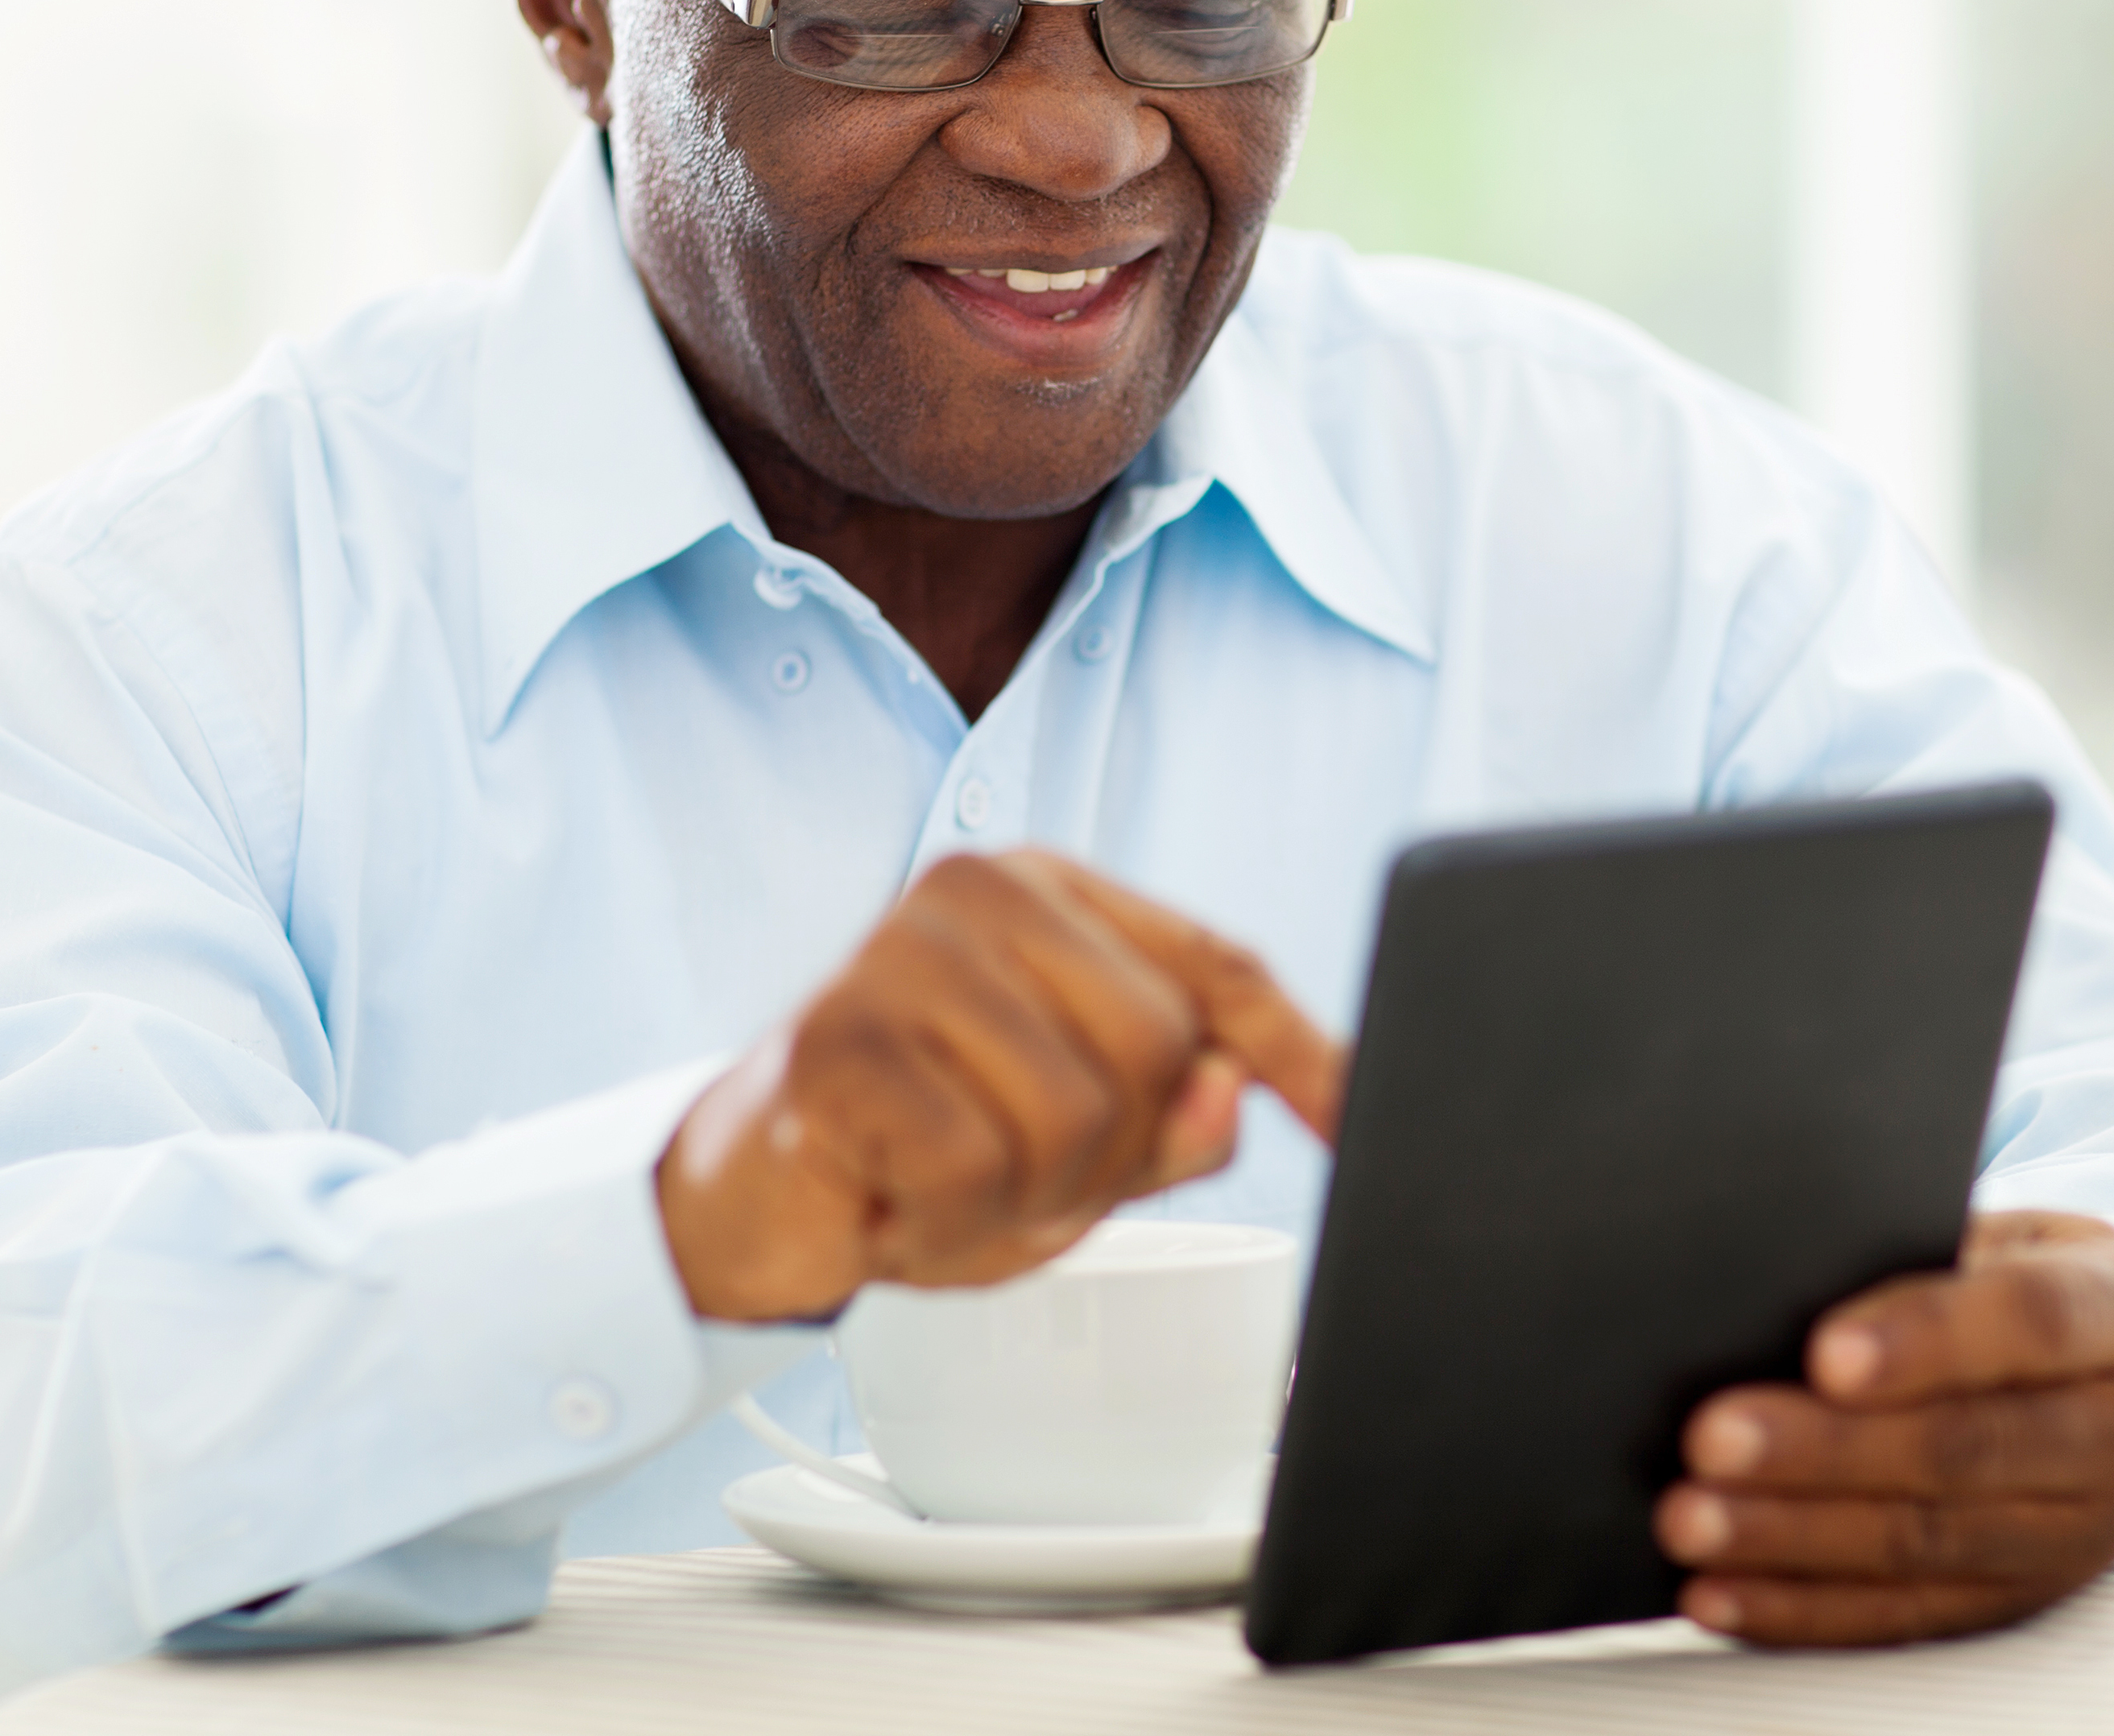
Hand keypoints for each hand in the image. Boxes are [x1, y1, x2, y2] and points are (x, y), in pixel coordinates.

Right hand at [655, 849, 1346, 1320]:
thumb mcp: (1078, 1147)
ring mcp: (901, 952)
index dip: (1305, 1051)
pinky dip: (948, 1222)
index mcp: (1055, 895)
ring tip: (943, 1179)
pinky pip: (976, 1168)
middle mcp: (981, 891)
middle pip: (1158, 1051)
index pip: (1219, 965)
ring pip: (1074, 1117)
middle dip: (1104, 1156)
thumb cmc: (918, 1149)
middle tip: (1006, 1169)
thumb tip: (1233, 1091)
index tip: (1369, 1115)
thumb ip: (1171, 1120)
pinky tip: (893, 1197)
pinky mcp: (837, 1038)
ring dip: (1019, 1197)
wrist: (744, 1197)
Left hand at [1656, 1211, 2113, 1644]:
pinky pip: (1908, 1616)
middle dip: (1828, 1450)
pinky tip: (1723, 1592)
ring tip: (1695, 1520)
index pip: (2031, 1323)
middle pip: (1964, 1448)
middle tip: (1712, 1439)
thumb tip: (1789, 1280)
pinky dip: (1805, 1608)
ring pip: (1926, 1543)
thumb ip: (1924, 1254)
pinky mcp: (2023, 1599)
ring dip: (1796, 1538)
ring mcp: (2078, 1533)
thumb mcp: (2017, 1238)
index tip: (1824, 1352)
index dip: (1927, 1339)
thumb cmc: (2038, 1283)